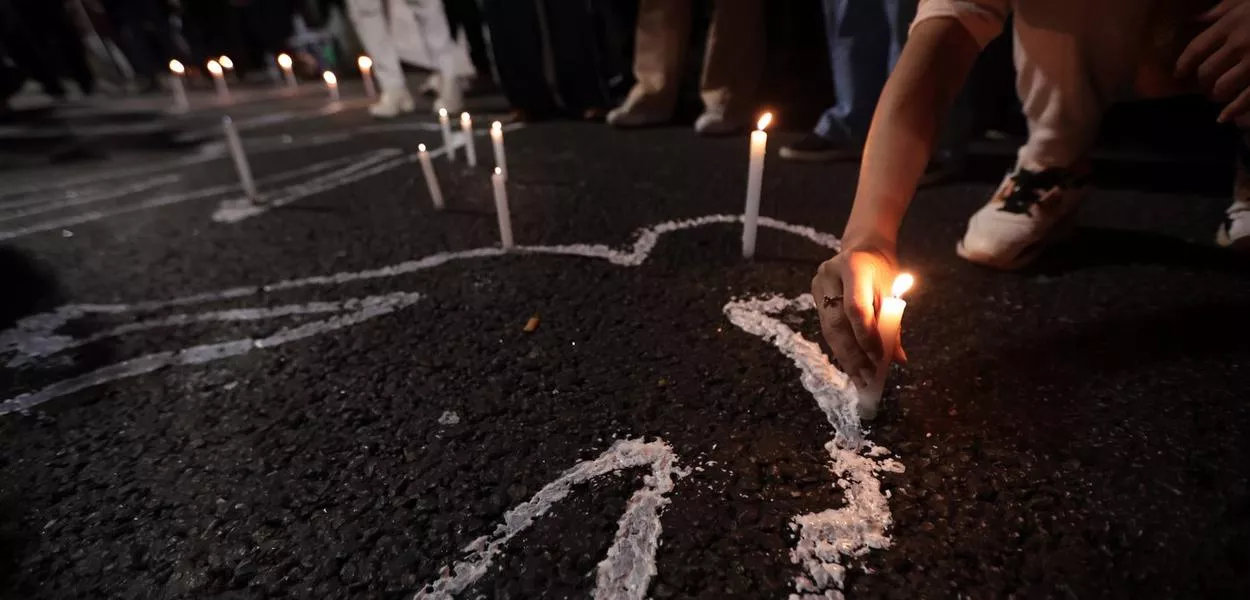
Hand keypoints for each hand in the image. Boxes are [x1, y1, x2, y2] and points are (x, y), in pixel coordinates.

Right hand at [811, 246, 906, 388]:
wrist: (863, 248)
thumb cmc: (882, 271)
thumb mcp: (892, 291)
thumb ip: (893, 323)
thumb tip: (898, 359)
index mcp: (854, 267)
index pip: (856, 308)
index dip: (866, 336)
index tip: (879, 360)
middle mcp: (830, 275)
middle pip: (838, 322)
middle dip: (853, 354)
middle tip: (866, 378)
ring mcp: (818, 285)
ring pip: (829, 329)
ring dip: (845, 357)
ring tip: (859, 378)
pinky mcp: (814, 295)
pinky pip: (827, 328)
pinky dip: (841, 348)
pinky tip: (851, 365)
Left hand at [1177, 0, 1249, 124]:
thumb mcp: (1247, 1)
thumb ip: (1224, 10)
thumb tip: (1198, 20)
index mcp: (1231, 24)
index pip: (1196, 49)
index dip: (1183, 64)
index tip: (1179, 73)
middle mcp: (1239, 44)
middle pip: (1206, 72)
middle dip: (1202, 83)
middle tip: (1205, 86)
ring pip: (1222, 88)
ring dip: (1218, 95)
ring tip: (1219, 95)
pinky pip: (1246, 99)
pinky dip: (1233, 110)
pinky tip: (1224, 118)